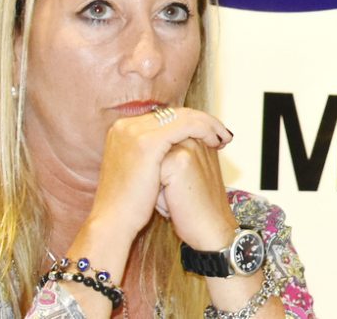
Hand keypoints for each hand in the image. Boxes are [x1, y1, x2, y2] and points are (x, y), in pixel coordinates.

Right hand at [87, 108, 232, 241]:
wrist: (113, 223)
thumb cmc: (128, 205)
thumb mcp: (137, 170)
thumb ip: (151, 153)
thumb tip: (175, 145)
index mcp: (121, 130)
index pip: (162, 117)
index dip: (188, 122)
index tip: (208, 133)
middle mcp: (125, 125)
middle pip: (172, 113)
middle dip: (201, 120)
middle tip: (221, 133)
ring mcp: (134, 131)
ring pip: (182, 116)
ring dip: (207, 124)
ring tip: (223, 137)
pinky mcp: (147, 142)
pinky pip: (185, 125)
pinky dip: (205, 130)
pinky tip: (216, 142)